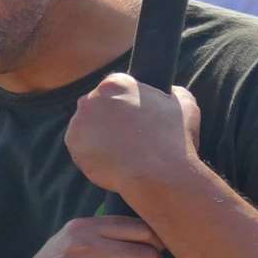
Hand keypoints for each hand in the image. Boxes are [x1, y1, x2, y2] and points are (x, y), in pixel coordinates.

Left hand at [65, 75, 202, 198]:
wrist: (159, 174)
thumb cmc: (174, 138)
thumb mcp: (184, 103)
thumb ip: (172, 91)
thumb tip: (169, 92)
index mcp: (117, 83)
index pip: (115, 88)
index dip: (125, 104)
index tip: (132, 119)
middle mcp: (93, 97)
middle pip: (97, 105)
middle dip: (108, 118)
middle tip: (125, 137)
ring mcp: (80, 120)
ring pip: (86, 126)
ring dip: (97, 136)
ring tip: (118, 153)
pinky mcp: (73, 144)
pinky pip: (79, 147)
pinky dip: (90, 155)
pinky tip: (110, 162)